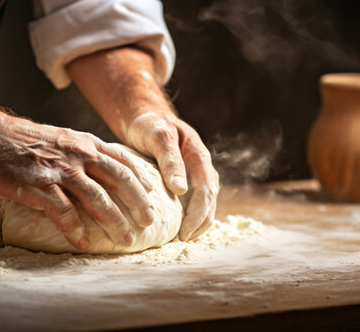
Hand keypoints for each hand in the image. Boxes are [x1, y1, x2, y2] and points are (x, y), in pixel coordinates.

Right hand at [0, 115, 154, 248]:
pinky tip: (83, 242)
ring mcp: (61, 171)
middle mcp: (80, 156)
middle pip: (119, 181)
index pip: (123, 161)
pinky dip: (75, 229)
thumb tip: (104, 168)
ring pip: (98, 199)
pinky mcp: (40, 186)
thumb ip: (85, 151)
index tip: (152, 196)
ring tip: (125, 239)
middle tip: (149, 223)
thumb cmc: (26, 140)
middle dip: (138, 204)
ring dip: (115, 221)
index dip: (140, 180)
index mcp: (87, 144)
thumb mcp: (64, 138)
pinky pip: (64, 212)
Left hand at [125, 112, 219, 240]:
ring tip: (183, 239)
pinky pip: (199, 201)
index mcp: (199, 156)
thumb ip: (170, 160)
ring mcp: (199, 173)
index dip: (197, 214)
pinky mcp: (191, 179)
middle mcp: (204, 166)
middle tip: (182, 241)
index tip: (183, 232)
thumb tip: (181, 189)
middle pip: (211, 201)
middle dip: (199, 223)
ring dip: (199, 223)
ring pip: (208, 203)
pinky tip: (181, 229)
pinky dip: (194, 217)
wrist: (148, 119)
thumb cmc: (151, 126)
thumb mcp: (158, 137)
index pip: (206, 191)